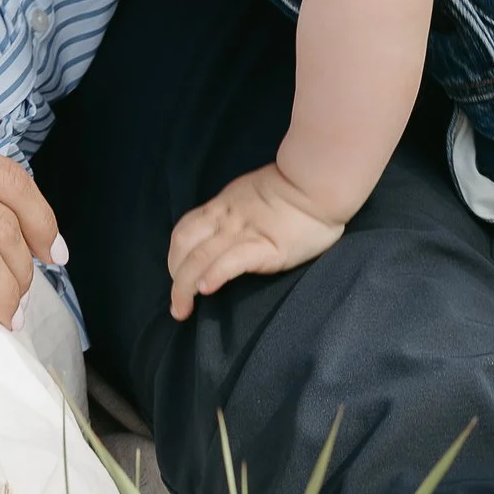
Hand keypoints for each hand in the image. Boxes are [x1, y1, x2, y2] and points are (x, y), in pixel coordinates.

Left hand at [168, 161, 347, 320]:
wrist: (319, 183)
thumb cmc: (295, 192)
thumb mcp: (252, 196)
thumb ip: (237, 214)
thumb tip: (227, 234)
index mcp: (222, 206)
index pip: (185, 230)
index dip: (174, 256)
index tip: (177, 276)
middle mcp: (225, 219)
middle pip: (185, 246)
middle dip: (175, 278)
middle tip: (177, 305)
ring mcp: (242, 232)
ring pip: (200, 257)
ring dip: (184, 286)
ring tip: (182, 310)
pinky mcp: (264, 247)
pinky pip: (231, 261)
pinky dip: (214, 274)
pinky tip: (206, 289)